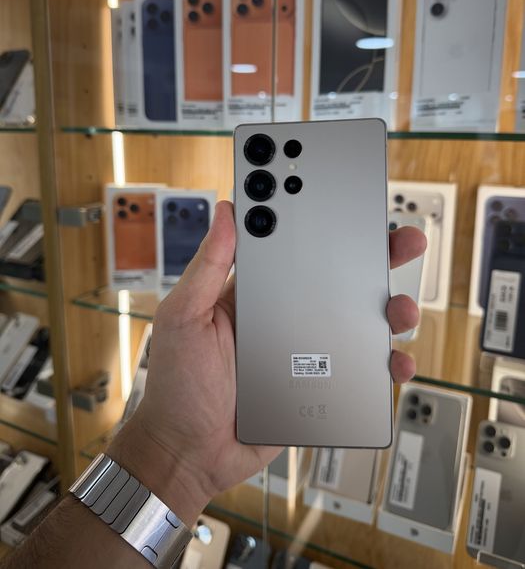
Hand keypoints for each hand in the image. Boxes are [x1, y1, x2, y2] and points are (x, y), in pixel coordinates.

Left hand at [110, 201, 424, 524]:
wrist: (190, 453)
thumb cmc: (177, 386)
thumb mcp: (184, 318)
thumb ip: (207, 268)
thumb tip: (225, 214)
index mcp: (255, 294)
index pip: (295, 250)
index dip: (324, 228)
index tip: (351, 209)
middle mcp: (284, 317)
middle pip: (338, 281)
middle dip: (375, 260)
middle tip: (403, 243)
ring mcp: (305, 352)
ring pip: (358, 323)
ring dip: (389, 311)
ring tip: (400, 310)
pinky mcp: (318, 385)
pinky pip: (360, 371)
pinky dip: (385, 365)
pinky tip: (394, 362)